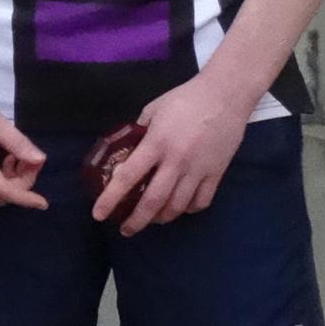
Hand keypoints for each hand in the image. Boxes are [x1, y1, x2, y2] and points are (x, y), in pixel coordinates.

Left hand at [91, 73, 256, 234]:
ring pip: (177, 206)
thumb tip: (128, 150)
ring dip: (161, 218)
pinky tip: (179, 208)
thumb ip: (140, 133)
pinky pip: (201, 201)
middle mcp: (177, 161)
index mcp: (156, 144)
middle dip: (137, 221)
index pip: (128, 177)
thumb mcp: (153, 110)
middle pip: (154, 201)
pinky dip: (187, 209)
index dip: (111, 198)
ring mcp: (199, 169)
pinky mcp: (217, 173)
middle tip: (126, 230)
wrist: (226, 95)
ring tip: (151, 220)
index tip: (98, 214)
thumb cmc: (185, 99)